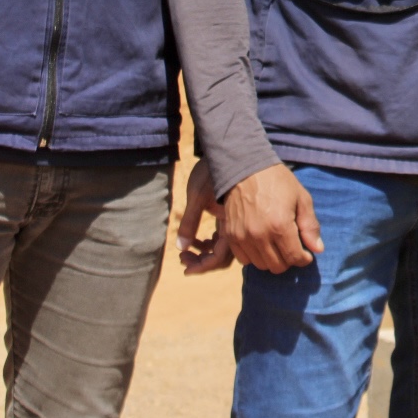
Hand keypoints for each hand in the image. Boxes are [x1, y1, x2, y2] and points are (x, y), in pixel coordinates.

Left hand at [175, 159, 233, 274]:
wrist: (230, 148)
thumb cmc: (212, 170)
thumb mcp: (197, 196)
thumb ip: (189, 222)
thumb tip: (179, 247)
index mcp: (232, 223)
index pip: (220, 257)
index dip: (203, 266)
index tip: (186, 269)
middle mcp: (238, 225)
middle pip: (224, 257)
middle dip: (203, 263)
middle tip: (183, 260)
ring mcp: (237, 221)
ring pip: (225, 248)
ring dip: (205, 254)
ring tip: (186, 252)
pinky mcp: (233, 216)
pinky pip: (224, 238)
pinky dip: (211, 243)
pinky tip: (196, 240)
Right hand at [221, 163, 323, 274]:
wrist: (245, 169)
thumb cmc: (277, 181)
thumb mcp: (301, 198)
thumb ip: (310, 225)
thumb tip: (318, 250)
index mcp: (280, 225)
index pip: (294, 258)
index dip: (304, 259)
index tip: (306, 253)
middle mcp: (260, 235)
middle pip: (277, 266)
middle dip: (289, 260)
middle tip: (292, 248)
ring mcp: (242, 237)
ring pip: (261, 265)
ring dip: (272, 259)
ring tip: (277, 245)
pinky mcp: (230, 236)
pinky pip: (244, 260)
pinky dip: (255, 257)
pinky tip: (262, 244)